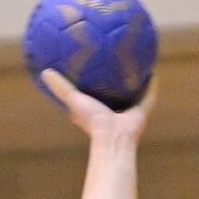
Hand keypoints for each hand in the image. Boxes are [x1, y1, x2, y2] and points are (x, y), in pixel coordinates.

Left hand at [40, 68, 154, 142]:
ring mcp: (127, 112)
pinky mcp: (141, 112)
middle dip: (112, 82)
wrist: (113, 136)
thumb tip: (44, 71)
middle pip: (112, 93)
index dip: (86, 85)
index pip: (89, 96)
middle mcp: (112, 110)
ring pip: (132, 94)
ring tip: (137, 65)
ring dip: (134, 83)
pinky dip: (151, 87)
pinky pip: (148, 96)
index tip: (85, 70)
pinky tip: (153, 72)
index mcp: (95, 110)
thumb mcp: (72, 99)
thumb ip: (60, 87)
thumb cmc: (92, 120)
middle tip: (113, 62)